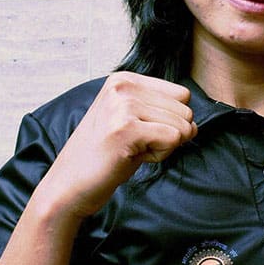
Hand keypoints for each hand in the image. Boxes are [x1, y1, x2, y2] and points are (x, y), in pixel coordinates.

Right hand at [33, 72, 196, 219]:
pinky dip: (159, 155)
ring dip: (163, 146)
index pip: (181, 94)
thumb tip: (194, 122)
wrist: (69, 185)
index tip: (140, 132)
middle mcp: (122, 86)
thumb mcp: (131, 119)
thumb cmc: (105, 156)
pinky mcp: (125, 129)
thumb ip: (159, 110)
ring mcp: (122, 106)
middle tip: (135, 144)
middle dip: (169, 134)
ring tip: (132, 150)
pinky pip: (173, 139)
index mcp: (124, 79)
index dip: (170, 120)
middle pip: (185, 110)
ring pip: (182, 125)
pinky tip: (133, 157)